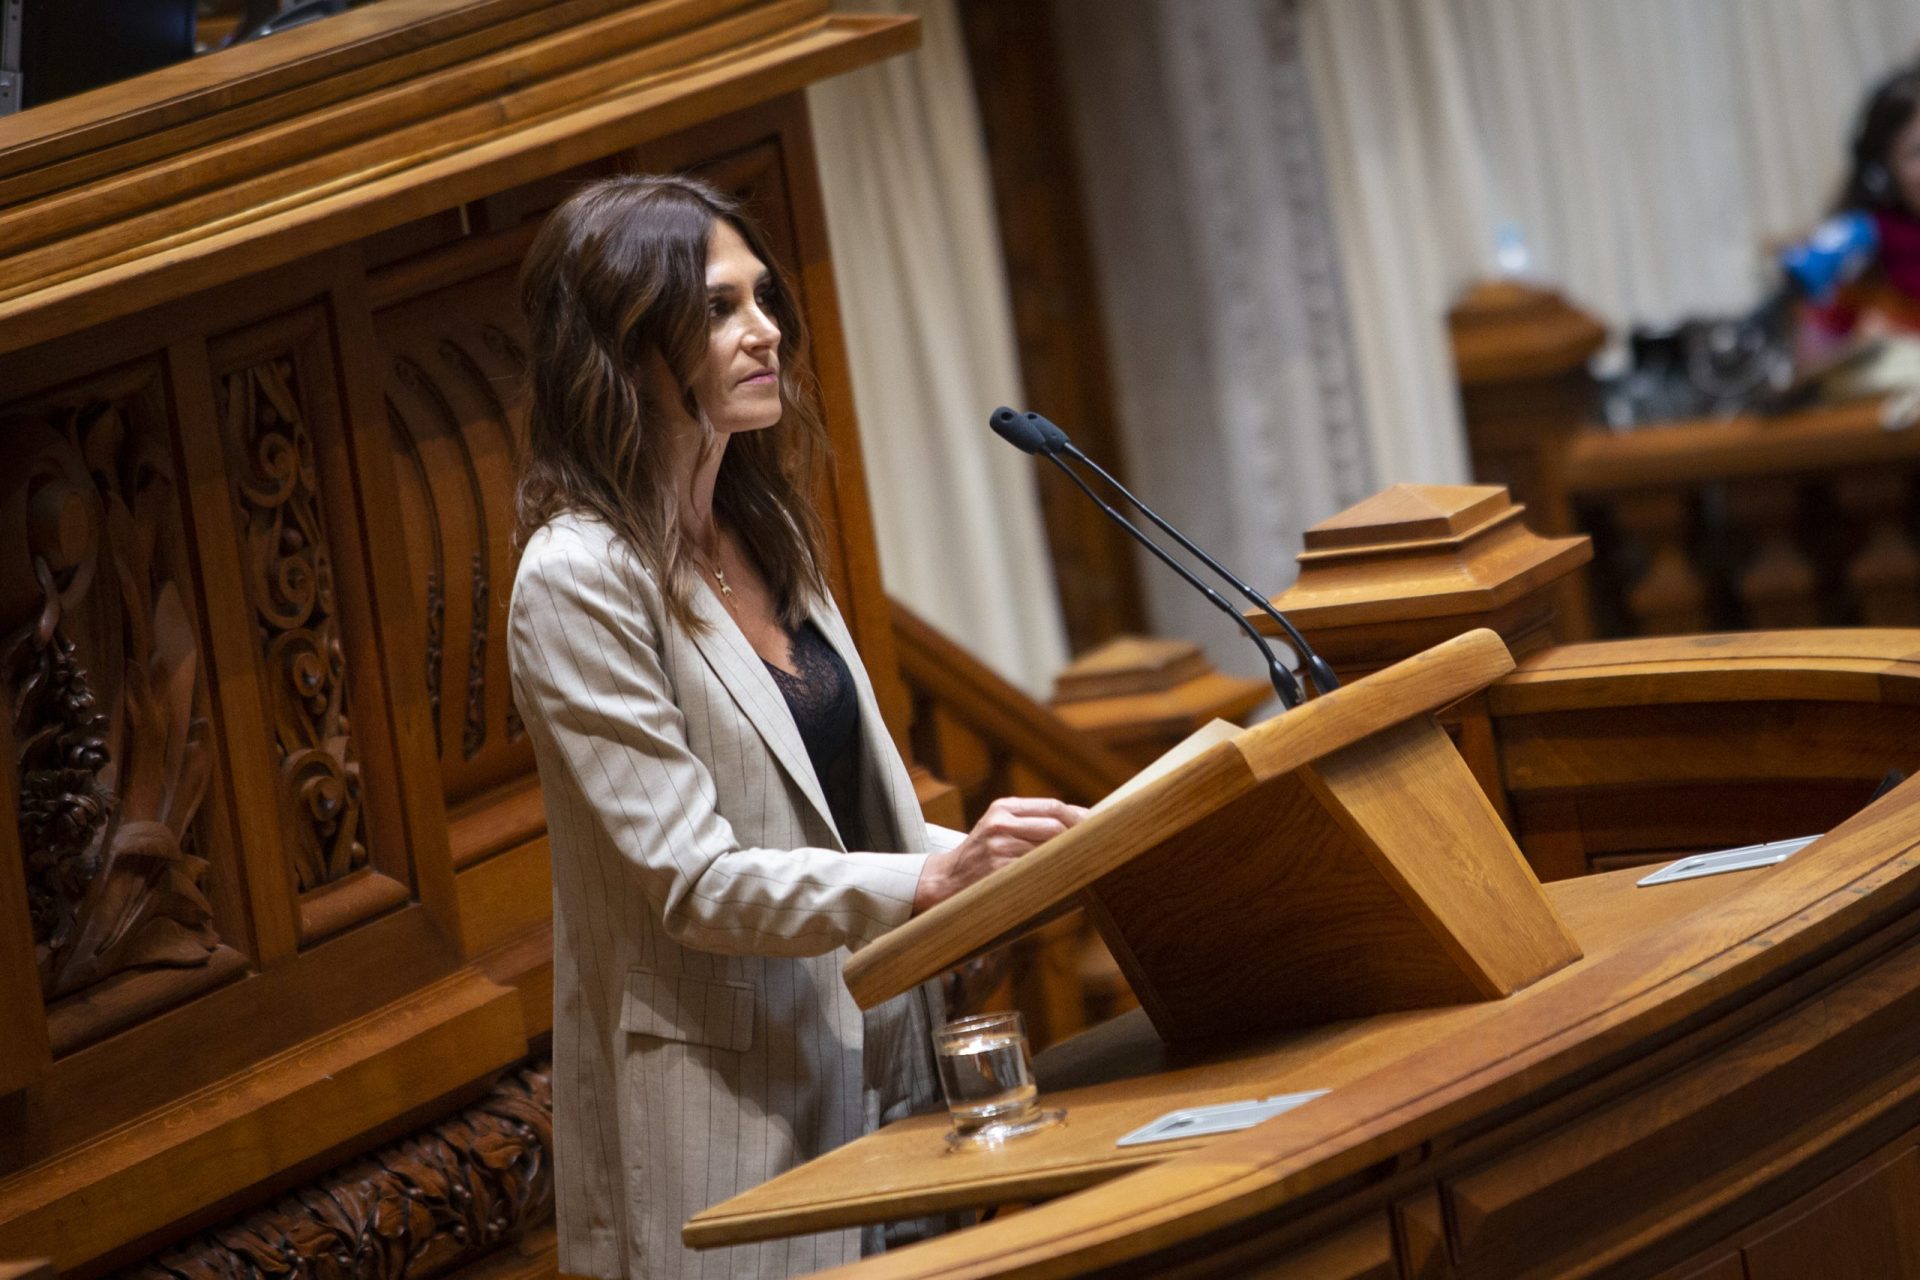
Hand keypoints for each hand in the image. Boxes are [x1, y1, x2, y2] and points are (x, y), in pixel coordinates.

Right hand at [912, 797, 1089, 913]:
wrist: (944, 881)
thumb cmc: (981, 856)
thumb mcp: (999, 829)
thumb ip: (1031, 824)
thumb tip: (1082, 824)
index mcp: (1003, 807)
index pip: (1053, 807)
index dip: (1080, 817)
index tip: (1101, 826)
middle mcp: (1000, 822)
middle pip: (1056, 826)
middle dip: (1081, 838)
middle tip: (1103, 847)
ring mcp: (998, 846)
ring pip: (1050, 850)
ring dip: (1072, 858)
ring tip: (1090, 864)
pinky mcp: (998, 870)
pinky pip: (1038, 872)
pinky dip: (1056, 876)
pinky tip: (1069, 881)